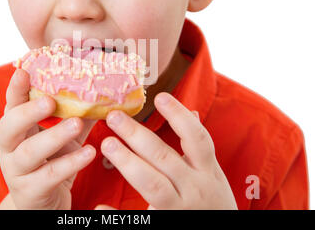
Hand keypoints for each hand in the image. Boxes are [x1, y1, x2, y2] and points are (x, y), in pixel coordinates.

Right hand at [0, 69, 96, 209]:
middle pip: (8, 127)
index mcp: (17, 130)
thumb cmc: (52, 164)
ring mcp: (17, 172)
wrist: (43, 206)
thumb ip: (76, 116)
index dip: (15, 89)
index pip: (12, 105)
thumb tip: (100, 92)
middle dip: (28, 112)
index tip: (24, 71)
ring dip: (53, 136)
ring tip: (76, 123)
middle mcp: (10, 149)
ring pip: (28, 152)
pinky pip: (49, 176)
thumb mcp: (64, 138)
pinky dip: (70, 163)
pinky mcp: (31, 192)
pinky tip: (89, 153)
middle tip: (50, 101)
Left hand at [95, 92, 236, 209]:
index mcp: (208, 173)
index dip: (179, 116)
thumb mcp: (213, 176)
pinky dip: (119, 216)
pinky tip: (100, 208)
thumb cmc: (214, 205)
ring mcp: (180, 209)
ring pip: (152, 184)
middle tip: (114, 116)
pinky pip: (141, 221)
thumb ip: (198, 150)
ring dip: (127, 162)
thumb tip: (189, 111)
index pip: (196, 138)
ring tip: (107, 144)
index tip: (159, 97)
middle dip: (137, 134)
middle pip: (164, 156)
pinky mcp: (165, 226)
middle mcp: (196, 189)